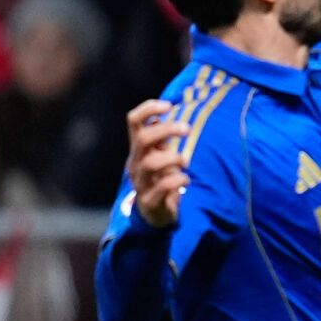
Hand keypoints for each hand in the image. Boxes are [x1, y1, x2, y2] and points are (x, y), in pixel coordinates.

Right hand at [126, 100, 190, 227]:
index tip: (169, 105)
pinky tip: (186, 180)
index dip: (148, 109)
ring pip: (150, 163)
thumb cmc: (160, 179)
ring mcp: (140, 183)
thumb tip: (159, 117)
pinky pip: (162, 187)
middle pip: (143, 139)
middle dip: (166, 130)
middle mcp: (135, 163)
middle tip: (187, 129)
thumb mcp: (159, 155)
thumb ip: (160, 138)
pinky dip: (178, 180)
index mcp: (138, 149)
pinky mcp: (150, 202)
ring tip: (185, 162)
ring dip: (173, 158)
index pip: (133, 121)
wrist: (155, 214)